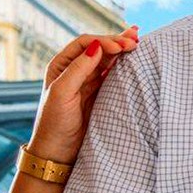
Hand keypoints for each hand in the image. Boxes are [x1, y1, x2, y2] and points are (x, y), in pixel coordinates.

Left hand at [28, 28, 139, 164]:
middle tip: (135, 40)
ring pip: (107, 60)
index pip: (85, 44)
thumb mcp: (62, 93)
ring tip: (138, 40)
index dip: (104, 41)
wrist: (58, 152)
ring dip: (122, 50)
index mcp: (61, 65)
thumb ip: (78, 69)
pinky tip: (132, 58)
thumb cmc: (54, 123)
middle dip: (117, 42)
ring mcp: (87, 82)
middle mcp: (74, 70)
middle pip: (98, 48)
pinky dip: (122, 65)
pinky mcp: (98, 94)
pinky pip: (111, 74)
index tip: (121, 47)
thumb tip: (97, 47)